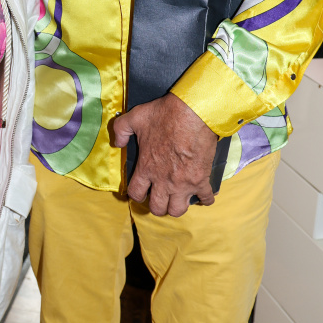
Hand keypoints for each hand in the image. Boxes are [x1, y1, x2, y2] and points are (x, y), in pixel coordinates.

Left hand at [112, 92, 216, 216]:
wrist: (193, 112)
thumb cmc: (164, 115)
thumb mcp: (135, 117)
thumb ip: (120, 130)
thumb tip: (117, 143)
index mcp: (146, 168)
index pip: (136, 194)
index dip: (137, 194)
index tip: (142, 190)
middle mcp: (163, 181)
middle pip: (157, 208)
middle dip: (157, 205)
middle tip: (160, 197)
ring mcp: (183, 183)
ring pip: (177, 210)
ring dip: (177, 206)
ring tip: (178, 198)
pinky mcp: (201, 180)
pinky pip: (205, 199)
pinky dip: (205, 199)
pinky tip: (203, 193)